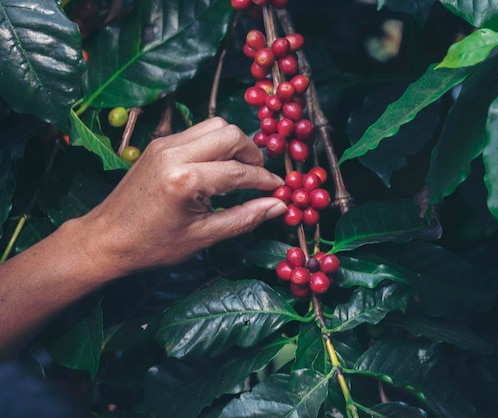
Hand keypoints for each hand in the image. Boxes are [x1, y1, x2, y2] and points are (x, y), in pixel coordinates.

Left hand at [76, 117, 285, 275]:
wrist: (106, 238)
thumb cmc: (152, 245)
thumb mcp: (203, 237)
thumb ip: (245, 218)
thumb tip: (279, 206)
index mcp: (184, 180)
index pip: (238, 172)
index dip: (264, 181)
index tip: (279, 189)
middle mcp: (174, 154)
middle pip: (230, 134)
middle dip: (252, 154)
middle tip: (259, 178)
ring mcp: (164, 144)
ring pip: (215, 125)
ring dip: (234, 144)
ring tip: (241, 170)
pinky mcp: (159, 144)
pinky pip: (198, 132)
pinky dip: (216, 144)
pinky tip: (218, 167)